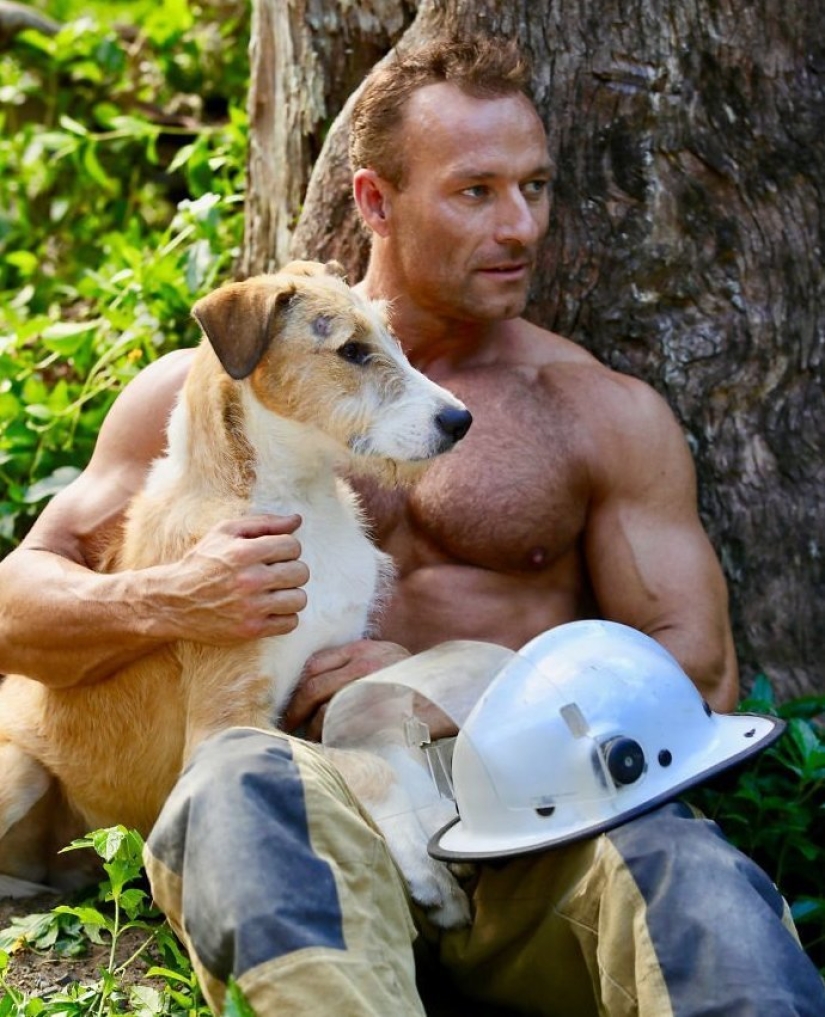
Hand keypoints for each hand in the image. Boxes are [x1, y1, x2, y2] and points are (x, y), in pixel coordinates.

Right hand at [153, 514, 308, 643]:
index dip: (287, 548)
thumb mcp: (225, 532)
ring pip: (299, 599)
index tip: (275, 555)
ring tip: (275, 592)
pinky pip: (290, 623)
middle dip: (291, 570)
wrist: (173, 602)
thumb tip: (297, 520)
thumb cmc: (202, 562)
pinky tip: (271, 609)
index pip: (293, 546)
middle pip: (301, 572)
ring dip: (290, 595)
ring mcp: (252, 608)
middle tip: (275, 574)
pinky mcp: (251, 630)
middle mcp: (250, 580)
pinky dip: (285, 616)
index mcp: (244, 552)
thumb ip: (263, 523)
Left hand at [282, 639, 410, 740]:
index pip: (315, 664)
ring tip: (308, 740)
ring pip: (324, 711)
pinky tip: (328, 745)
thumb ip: (358, 666)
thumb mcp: (387, 660)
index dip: (298, 686)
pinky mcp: (377, 715)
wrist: (450, 699)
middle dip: (296, 710)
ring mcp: (371, 690)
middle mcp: (364, 665)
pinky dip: (330, 739)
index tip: (292, 703)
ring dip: (311, 728)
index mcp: (363, 650)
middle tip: (288, 726)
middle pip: (313, 687)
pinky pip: (343, 729)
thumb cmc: (415, 684)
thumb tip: (322, 687)